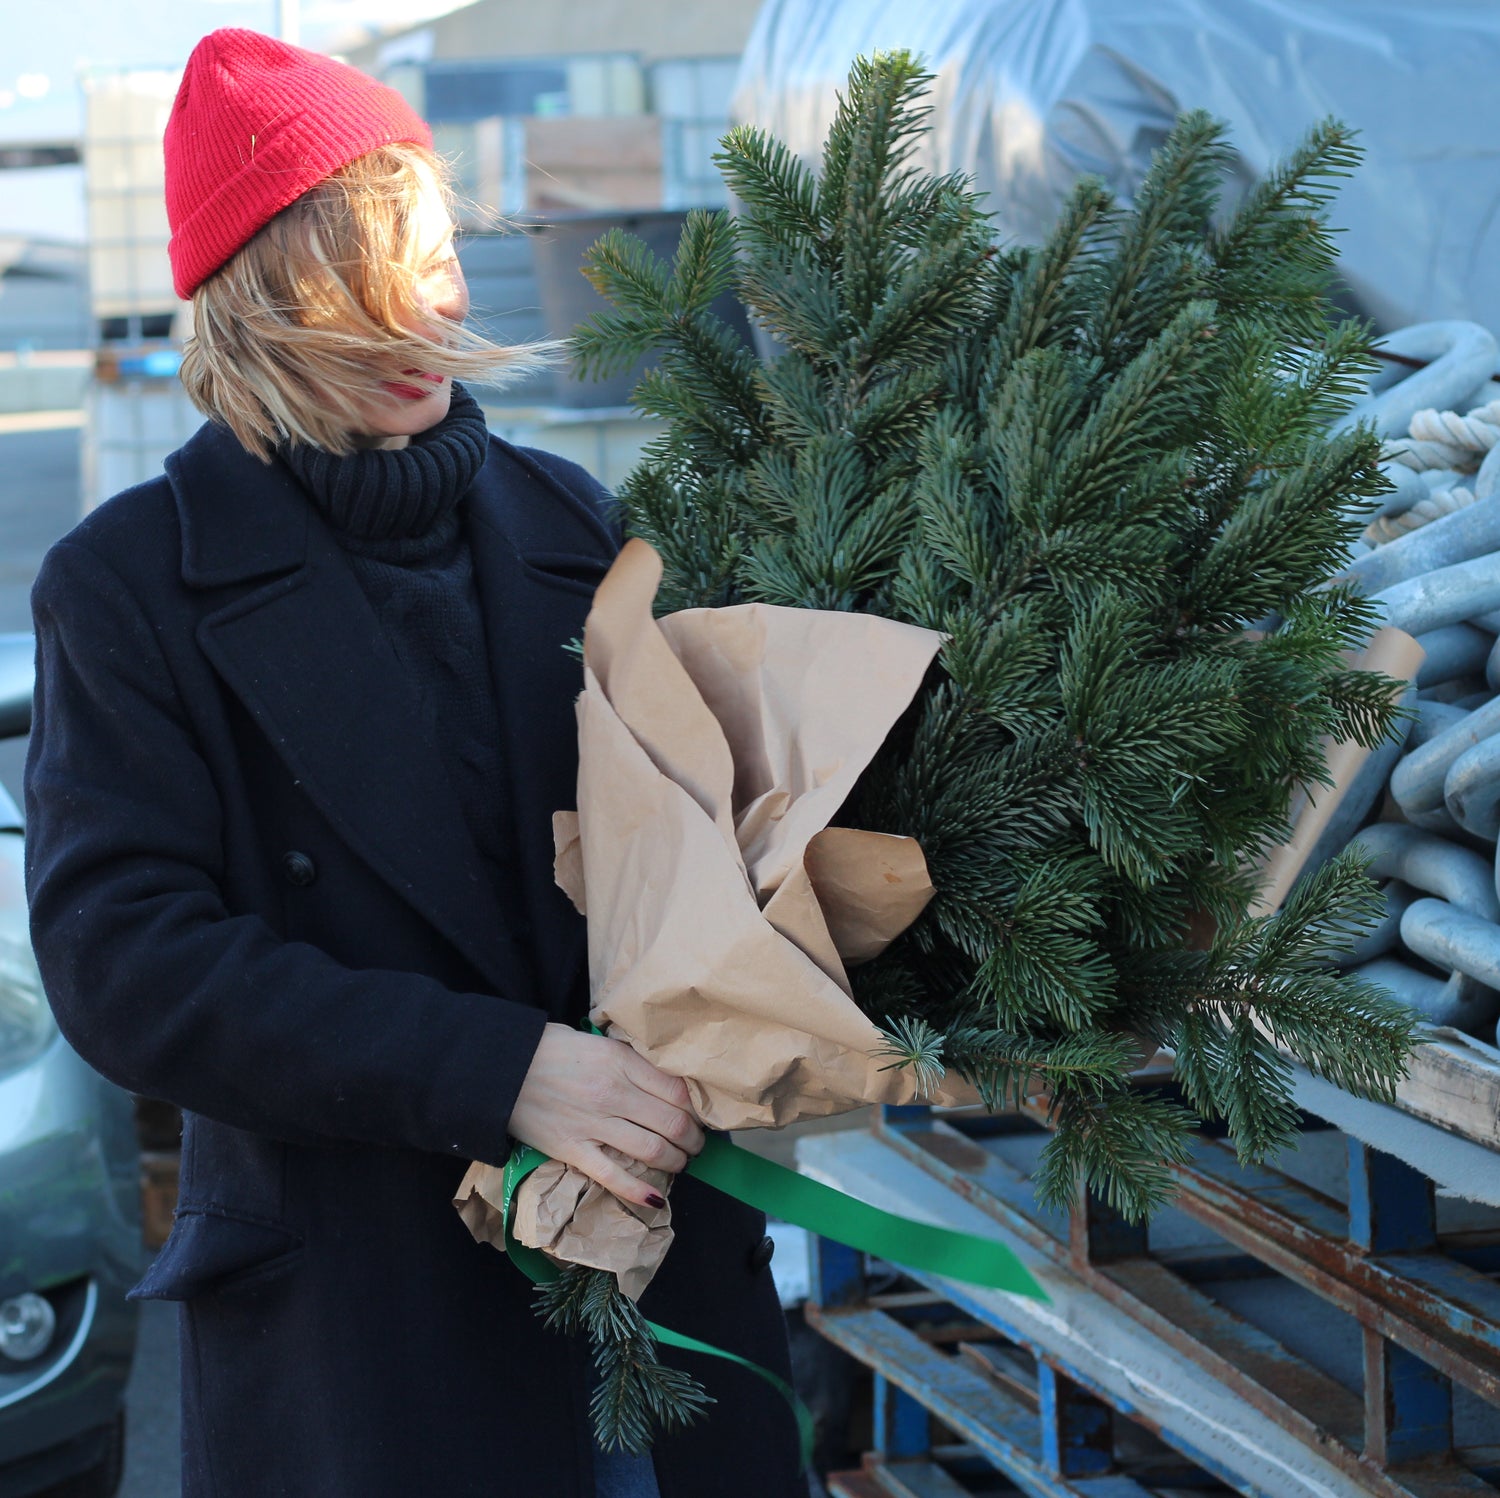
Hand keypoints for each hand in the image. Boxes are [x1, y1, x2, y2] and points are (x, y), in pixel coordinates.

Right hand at [507, 1024, 704, 1209]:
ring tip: (680, 1164)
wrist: (502, 1066)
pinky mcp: (573, 1150)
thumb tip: (666, 1079)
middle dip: (693, 1140)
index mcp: (621, 1062)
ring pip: (652, 1151)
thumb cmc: (551, 1048)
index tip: (700, 1116)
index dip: (696, 1109)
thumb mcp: (599, 1043)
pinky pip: (613, 1176)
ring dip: (675, 1162)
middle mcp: (614, 1093)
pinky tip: (655, 1199)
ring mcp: (593, 1124)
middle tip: (696, 1145)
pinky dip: (638, 1191)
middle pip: (673, 1123)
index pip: (678, 1091)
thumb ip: (631, 1061)